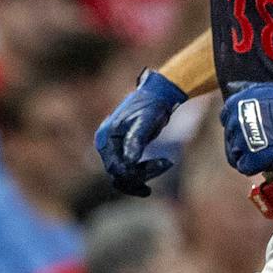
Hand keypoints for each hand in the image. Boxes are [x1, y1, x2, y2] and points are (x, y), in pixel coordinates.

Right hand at [95, 70, 186, 195]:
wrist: (155, 95)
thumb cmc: (150, 105)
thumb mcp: (145, 121)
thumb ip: (136, 140)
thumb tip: (130, 163)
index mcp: (106, 137)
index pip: (116, 167)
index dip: (137, 172)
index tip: (164, 163)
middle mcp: (105, 145)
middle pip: (119, 174)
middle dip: (143, 174)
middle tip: (167, 163)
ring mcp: (112, 149)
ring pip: (122, 176)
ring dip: (143, 177)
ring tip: (165, 165)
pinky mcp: (121, 152)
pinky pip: (127, 171)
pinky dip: (142, 174)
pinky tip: (160, 167)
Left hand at [221, 82, 272, 175]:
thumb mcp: (260, 88)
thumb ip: (243, 89)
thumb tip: (231, 87)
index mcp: (233, 106)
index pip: (225, 121)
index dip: (236, 127)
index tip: (246, 130)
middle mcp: (233, 123)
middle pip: (230, 139)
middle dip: (240, 142)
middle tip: (255, 144)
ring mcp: (242, 141)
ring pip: (234, 154)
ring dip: (244, 155)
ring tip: (258, 155)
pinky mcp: (252, 157)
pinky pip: (244, 166)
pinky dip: (251, 166)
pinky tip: (260, 163)